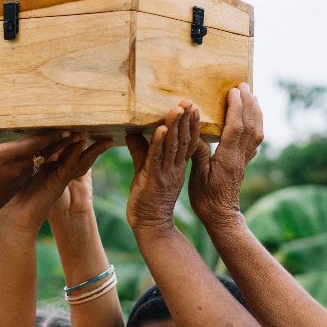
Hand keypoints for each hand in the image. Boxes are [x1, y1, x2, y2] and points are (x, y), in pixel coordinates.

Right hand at [0, 104, 65, 220]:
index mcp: (9, 157)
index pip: (37, 143)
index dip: (53, 134)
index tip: (67, 126)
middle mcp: (19, 168)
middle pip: (45, 152)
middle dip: (61, 142)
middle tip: (76, 132)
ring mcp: (20, 179)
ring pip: (40, 162)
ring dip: (54, 152)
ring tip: (65, 142)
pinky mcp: (16, 186)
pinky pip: (32, 170)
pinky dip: (41, 162)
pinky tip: (40, 156)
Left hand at [0, 134, 112, 231]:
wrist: (17, 220)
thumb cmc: (15, 196)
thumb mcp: (19, 169)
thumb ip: (24, 154)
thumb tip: (14, 134)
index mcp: (50, 166)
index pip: (65, 148)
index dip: (72, 135)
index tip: (80, 121)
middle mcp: (58, 171)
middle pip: (78, 153)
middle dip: (90, 142)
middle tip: (101, 128)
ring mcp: (60, 178)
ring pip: (79, 160)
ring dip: (90, 149)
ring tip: (105, 138)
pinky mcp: (57, 185)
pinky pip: (68, 168)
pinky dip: (74, 156)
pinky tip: (80, 145)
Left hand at [125, 101, 200, 231]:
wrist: (150, 225)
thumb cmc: (148, 199)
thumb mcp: (146, 171)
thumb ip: (141, 151)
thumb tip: (132, 132)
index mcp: (177, 166)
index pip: (187, 142)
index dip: (192, 124)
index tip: (194, 107)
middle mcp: (174, 168)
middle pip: (182, 140)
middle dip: (186, 120)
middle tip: (189, 101)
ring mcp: (165, 174)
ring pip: (171, 147)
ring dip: (174, 126)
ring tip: (177, 109)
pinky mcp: (152, 180)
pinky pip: (156, 159)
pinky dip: (158, 143)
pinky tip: (161, 130)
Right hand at [190, 83, 261, 226]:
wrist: (221, 216)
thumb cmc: (206, 199)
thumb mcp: (197, 177)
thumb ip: (198, 153)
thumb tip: (196, 132)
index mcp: (227, 159)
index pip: (236, 128)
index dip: (236, 107)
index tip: (233, 90)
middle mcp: (240, 157)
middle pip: (250, 125)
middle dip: (248, 103)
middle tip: (243, 85)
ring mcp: (245, 160)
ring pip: (256, 131)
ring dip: (255, 111)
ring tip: (251, 95)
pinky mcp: (245, 163)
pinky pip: (255, 140)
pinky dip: (256, 123)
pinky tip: (253, 117)